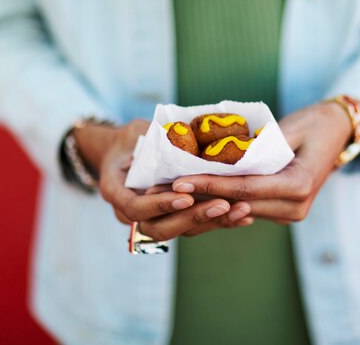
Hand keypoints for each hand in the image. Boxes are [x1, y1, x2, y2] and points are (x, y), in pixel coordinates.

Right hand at [75, 119, 252, 239]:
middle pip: (159, 228)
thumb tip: (180, 129)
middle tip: (222, 205)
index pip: (135, 208)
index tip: (185, 196)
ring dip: (213, 223)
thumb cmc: (133, 137)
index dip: (160, 205)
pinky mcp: (174, 220)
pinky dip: (221, 223)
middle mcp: (130, 212)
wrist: (128, 152)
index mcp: (114, 190)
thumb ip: (152, 137)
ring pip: (181, 231)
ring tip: (241, 211)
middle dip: (192, 218)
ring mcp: (153, 219)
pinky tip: (245, 217)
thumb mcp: (137, 131)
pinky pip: (196, 227)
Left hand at [170, 102, 355, 223]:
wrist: (338, 132)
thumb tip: (214, 155)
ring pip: (238, 212)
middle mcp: (295, 207)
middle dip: (199, 197)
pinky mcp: (281, 212)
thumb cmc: (314, 124)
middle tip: (162, 191)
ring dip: (204, 204)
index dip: (210, 185)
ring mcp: (289, 213)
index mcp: (299, 185)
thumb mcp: (288, 128)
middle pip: (237, 204)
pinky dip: (219, 203)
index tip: (178, 181)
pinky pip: (245, 210)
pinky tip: (190, 200)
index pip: (245, 188)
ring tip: (169, 196)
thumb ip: (257, 148)